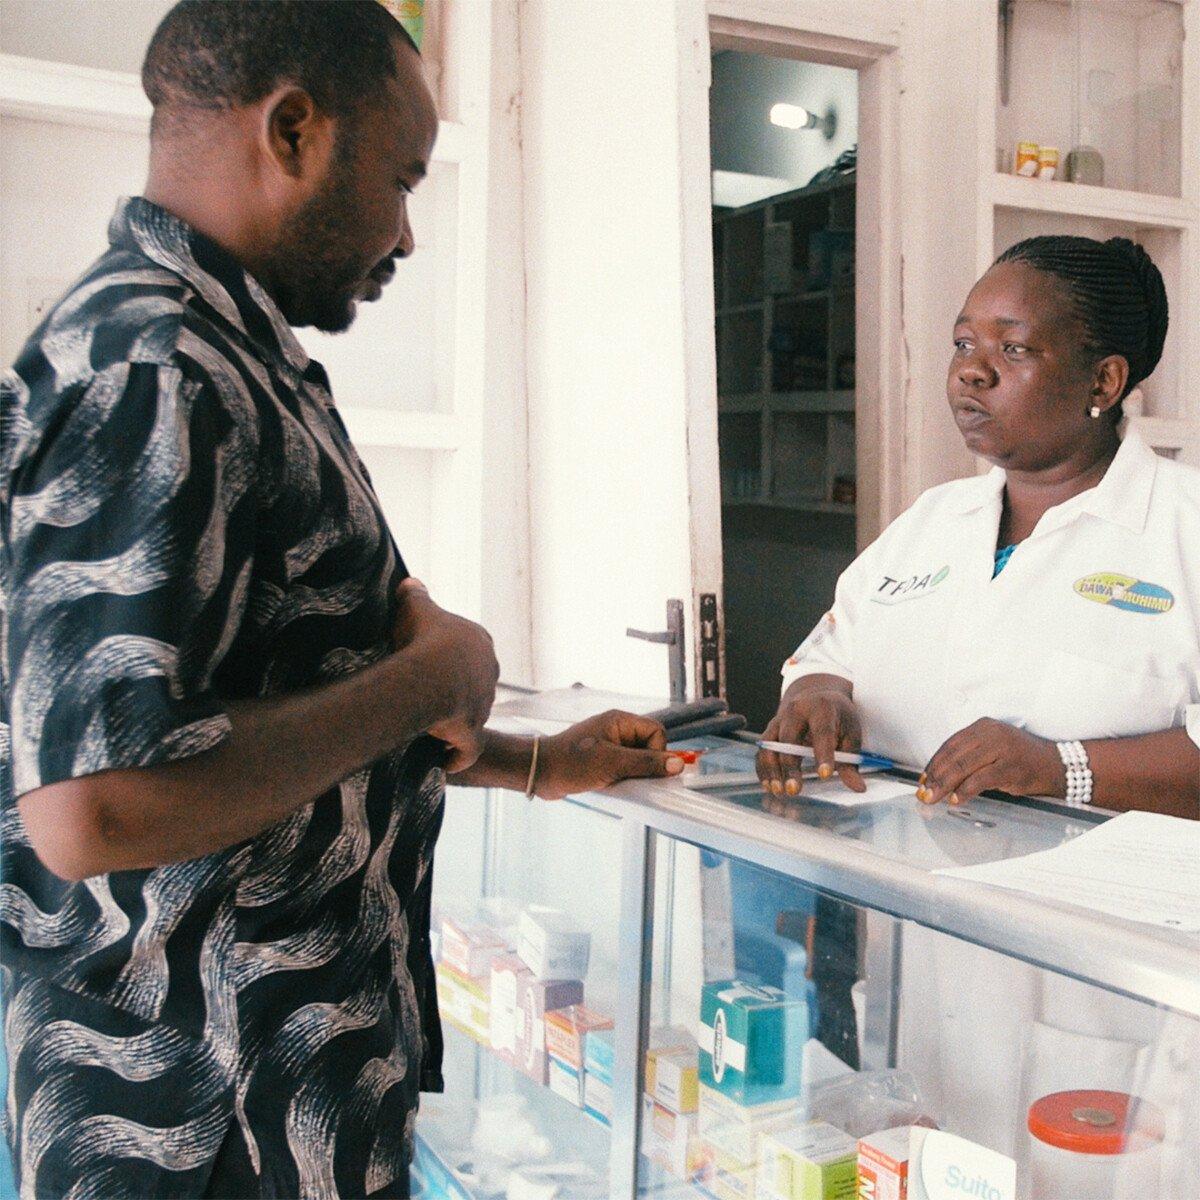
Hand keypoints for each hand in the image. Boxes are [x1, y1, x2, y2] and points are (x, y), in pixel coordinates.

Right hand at [393, 578, 498, 771]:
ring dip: (455, 723)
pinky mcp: (473, 734)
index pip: (470, 652)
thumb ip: (416, 594)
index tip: (432, 665)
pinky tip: (445, 762)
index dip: (451, 659)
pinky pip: (467, 751)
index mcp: (480, 644)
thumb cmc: (423, 639)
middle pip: (474, 685)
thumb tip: (411, 582)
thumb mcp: (417, 608)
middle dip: (457, 692)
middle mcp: (488, 675)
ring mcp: (483, 707)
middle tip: (429, 697)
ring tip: (431, 728)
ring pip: (471, 716)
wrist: (430, 676)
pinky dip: (458, 757)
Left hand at [532, 711, 684, 800]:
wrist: (539, 772)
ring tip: (618, 781)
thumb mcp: (612, 764)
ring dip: (633, 774)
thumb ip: (646, 763)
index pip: (656, 732)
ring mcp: (609, 745)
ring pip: (638, 760)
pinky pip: (625, 768)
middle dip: (645, 765)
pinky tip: (612, 785)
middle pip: (649, 747)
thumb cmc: (570, 763)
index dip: (658, 752)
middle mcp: (616, 730)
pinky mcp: (603, 760)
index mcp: (620, 721)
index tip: (648, 769)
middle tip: (632, 778)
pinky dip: (623, 779)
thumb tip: (677, 764)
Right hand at [756, 679, 865, 796]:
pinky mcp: (770, 730)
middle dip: (790, 766)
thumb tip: (858, 787)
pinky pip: (762, 750)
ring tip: (779, 791)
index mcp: (822, 708)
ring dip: (772, 770)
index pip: (822, 731)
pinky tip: (769, 785)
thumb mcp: (851, 734)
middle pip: (789, 738)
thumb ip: (851, 761)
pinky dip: (763, 769)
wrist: (817, 695)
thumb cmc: (837, 717)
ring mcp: (779, 719)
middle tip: (795, 790)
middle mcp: (796, 710)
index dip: (823, 754)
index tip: (825, 775)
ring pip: (770, 745)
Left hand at [919, 718, 1064, 805]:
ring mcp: (1002, 749)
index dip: (934, 763)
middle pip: (953, 756)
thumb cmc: (1019, 759)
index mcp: (983, 726)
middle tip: (924, 793)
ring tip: (934, 798)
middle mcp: (991, 733)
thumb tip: (939, 775)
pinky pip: (980, 779)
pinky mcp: (1010, 767)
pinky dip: (965, 791)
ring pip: (963, 766)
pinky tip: (956, 799)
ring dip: (945, 785)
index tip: (923, 779)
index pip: (950, 744)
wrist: (1056, 765)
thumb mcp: (993, 748)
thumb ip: (969, 755)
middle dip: (935, 776)